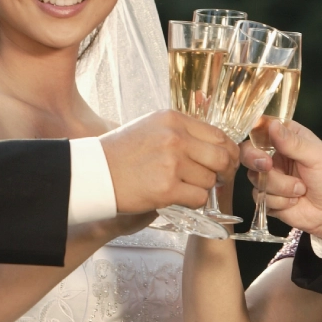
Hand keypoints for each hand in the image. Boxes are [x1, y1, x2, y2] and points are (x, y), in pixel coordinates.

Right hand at [101, 110, 237, 213]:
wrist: (93, 173)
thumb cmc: (121, 153)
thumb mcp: (151, 127)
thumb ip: (181, 131)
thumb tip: (215, 144)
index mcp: (173, 119)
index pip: (218, 135)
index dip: (228, 152)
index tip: (225, 162)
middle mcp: (175, 138)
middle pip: (221, 157)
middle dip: (224, 172)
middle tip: (216, 179)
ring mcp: (171, 163)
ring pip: (210, 180)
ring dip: (201, 188)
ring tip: (182, 187)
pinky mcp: (166, 189)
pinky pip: (198, 198)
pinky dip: (192, 202)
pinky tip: (177, 197)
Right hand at [242, 119, 321, 244]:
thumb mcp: (316, 156)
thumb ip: (293, 142)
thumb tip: (272, 125)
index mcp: (286, 137)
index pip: (261, 128)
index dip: (255, 134)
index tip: (261, 143)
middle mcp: (273, 155)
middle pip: (248, 152)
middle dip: (255, 159)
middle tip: (267, 165)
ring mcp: (268, 176)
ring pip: (255, 177)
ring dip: (279, 187)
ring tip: (301, 190)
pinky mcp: (266, 197)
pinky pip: (259, 197)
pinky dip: (278, 201)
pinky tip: (293, 201)